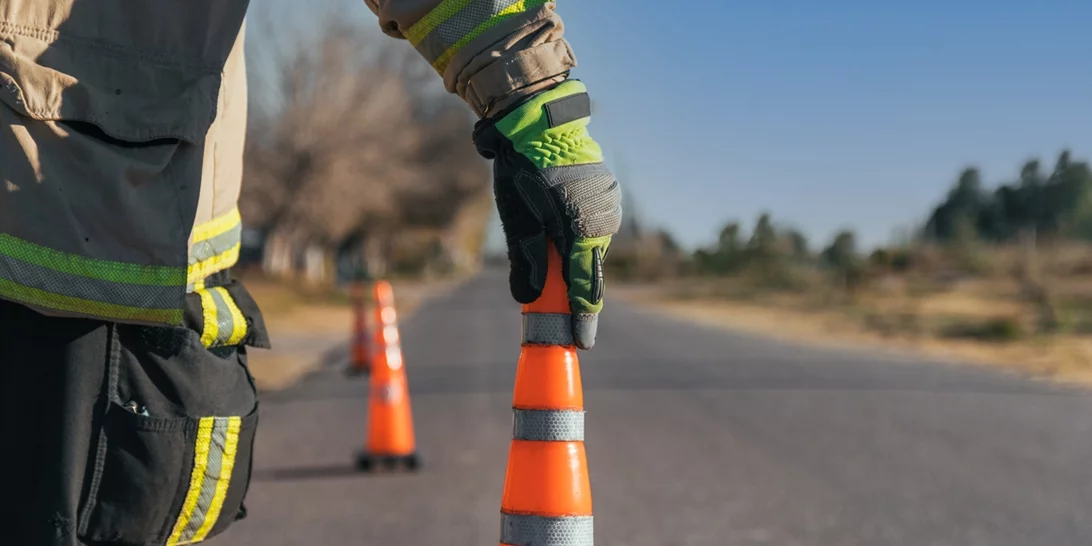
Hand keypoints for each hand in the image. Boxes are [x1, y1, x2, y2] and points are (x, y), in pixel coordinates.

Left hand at [472, 80, 621, 349]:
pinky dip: (578, 237)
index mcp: (581, 231)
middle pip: (588, 270)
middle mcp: (602, 221)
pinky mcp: (605, 194)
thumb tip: (528, 299)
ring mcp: (607, 207)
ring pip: (590, 248)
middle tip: (563, 319)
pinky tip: (559, 226)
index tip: (581, 345)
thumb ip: (526, 261)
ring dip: (574, 260)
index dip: (581, 319)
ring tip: (552, 254)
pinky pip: (593, 227)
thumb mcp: (518, 219)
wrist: (538, 120)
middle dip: (575, 292)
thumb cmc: (523, 170)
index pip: (582, 287)